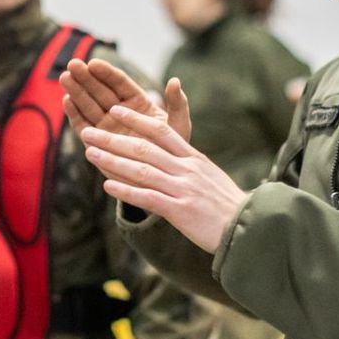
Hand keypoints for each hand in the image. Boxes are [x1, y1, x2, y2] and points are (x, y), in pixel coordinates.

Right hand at [61, 58, 192, 143]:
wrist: (160, 179)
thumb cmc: (172, 151)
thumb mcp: (179, 127)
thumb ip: (177, 104)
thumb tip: (175, 81)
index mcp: (138, 102)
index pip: (120, 83)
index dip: (106, 73)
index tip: (94, 63)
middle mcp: (119, 112)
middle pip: (100, 91)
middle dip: (86, 78)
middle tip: (73, 64)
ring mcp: (106, 126)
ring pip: (88, 105)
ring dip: (76, 91)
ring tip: (64, 77)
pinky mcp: (96, 142)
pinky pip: (83, 126)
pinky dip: (74, 114)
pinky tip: (66, 100)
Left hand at [81, 105, 246, 253]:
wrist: (250, 229)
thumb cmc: (229, 206)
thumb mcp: (211, 177)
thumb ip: (190, 165)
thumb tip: (174, 156)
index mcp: (194, 159)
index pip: (161, 131)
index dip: (136, 119)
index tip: (115, 109)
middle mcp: (187, 169)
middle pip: (144, 148)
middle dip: (113, 139)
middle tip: (88, 132)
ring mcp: (183, 189)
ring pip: (142, 169)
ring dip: (113, 161)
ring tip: (89, 153)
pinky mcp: (181, 211)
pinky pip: (148, 197)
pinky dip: (126, 191)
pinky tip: (107, 186)